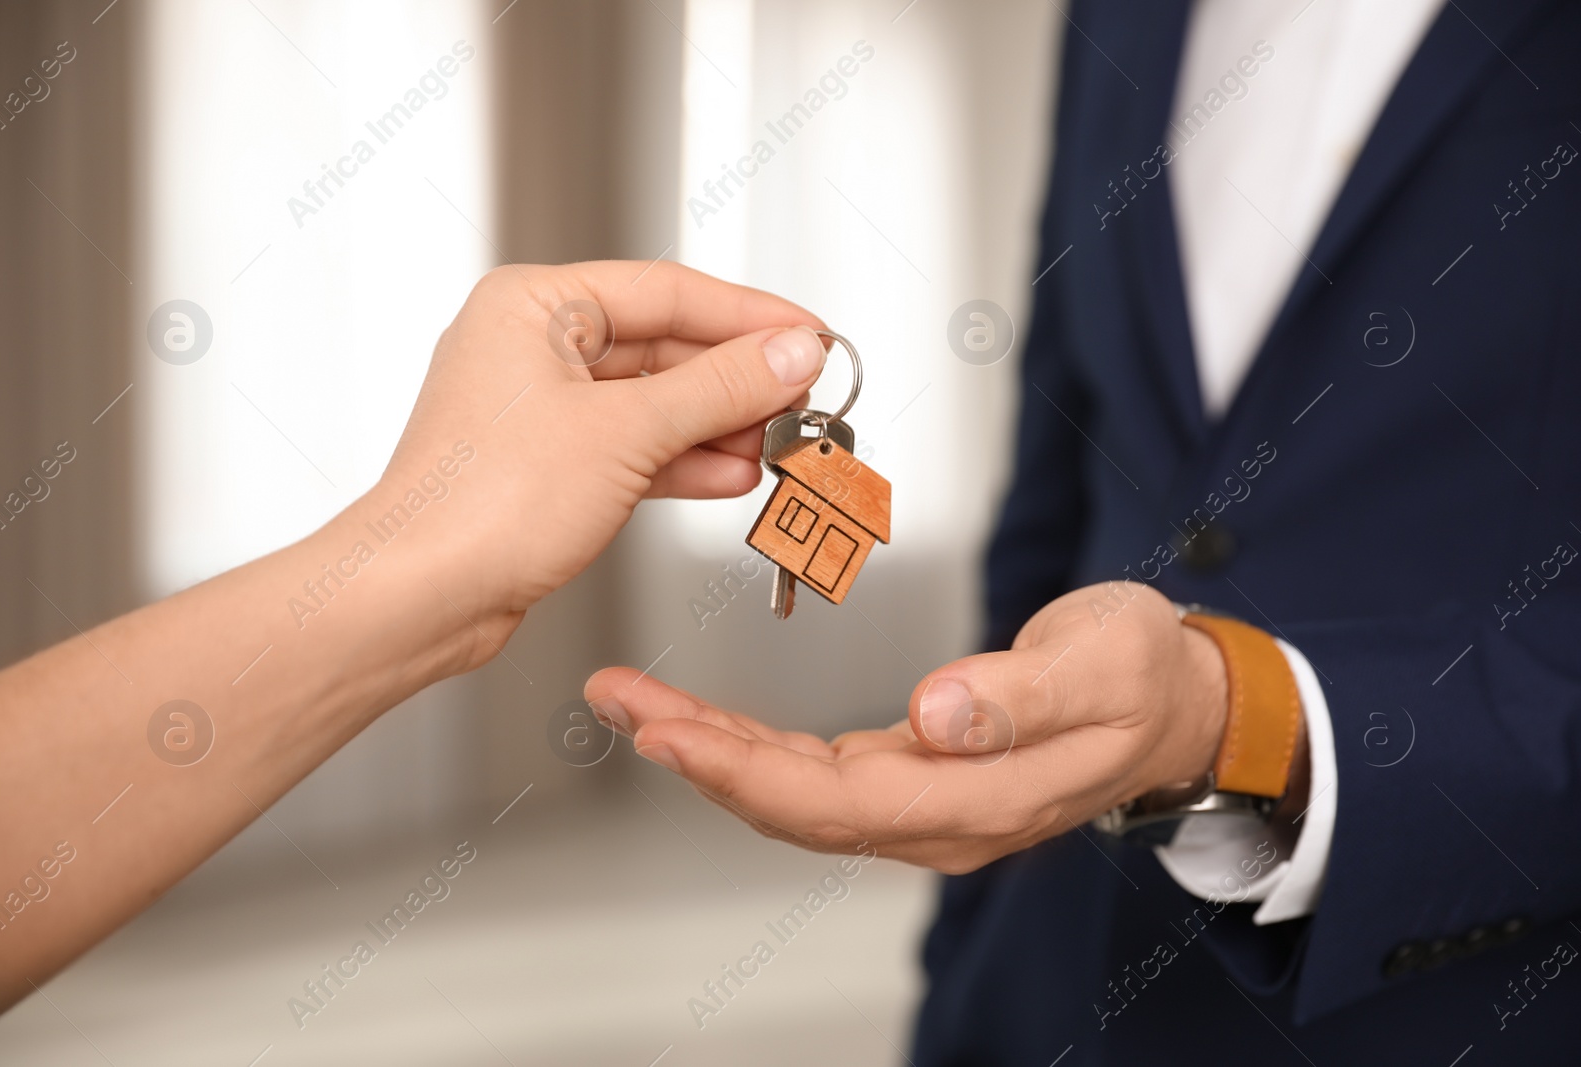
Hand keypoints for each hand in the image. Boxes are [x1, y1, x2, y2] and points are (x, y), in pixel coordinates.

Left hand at [375, 260, 826, 644]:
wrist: (423, 597)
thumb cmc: (479, 506)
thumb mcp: (627, 432)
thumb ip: (720, 388)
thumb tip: (790, 354)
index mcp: (534, 306)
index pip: (667, 290)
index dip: (749, 316)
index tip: (808, 334)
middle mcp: (532, 348)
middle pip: (665, 347)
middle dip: (738, 380)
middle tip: (802, 396)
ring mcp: (540, 411)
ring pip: (654, 403)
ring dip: (719, 425)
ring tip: (778, 441)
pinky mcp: (550, 468)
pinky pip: (636, 448)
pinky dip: (685, 461)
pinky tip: (733, 473)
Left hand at [584, 584, 1230, 872]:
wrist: (1179, 700)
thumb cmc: (1145, 674)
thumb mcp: (1105, 664)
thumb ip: (1024, 695)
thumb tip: (939, 716)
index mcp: (981, 798)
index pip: (838, 803)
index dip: (744, 773)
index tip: (667, 734)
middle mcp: (941, 816)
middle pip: (795, 805)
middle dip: (698, 758)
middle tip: (618, 705)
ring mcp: (926, 802)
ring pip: (795, 793)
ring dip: (711, 753)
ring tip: (636, 706)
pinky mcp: (915, 774)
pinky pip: (815, 774)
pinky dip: (752, 747)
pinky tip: (706, 722)